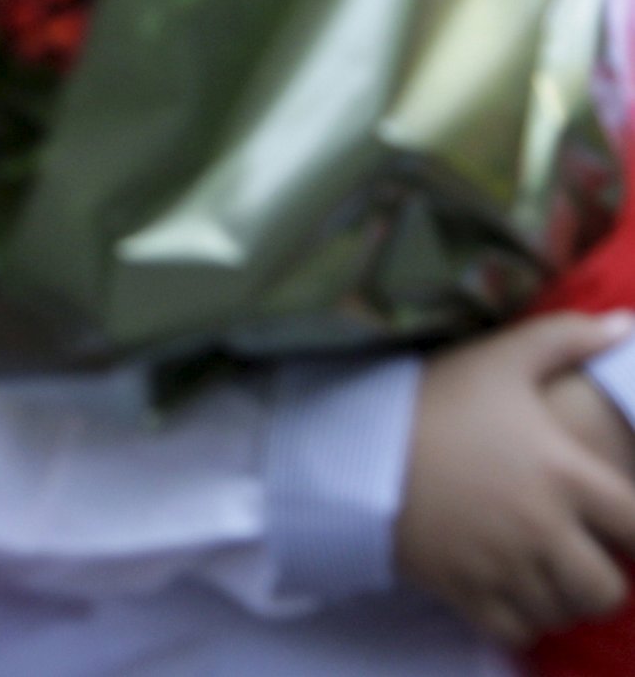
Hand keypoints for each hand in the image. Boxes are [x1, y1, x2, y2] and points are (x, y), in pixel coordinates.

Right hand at [398, 312, 634, 643]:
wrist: (350, 437)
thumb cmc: (433, 395)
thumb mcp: (500, 358)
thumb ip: (568, 338)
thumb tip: (624, 326)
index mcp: (564, 474)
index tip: (619, 523)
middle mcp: (542, 529)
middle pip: (606, 589)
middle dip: (601, 577)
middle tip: (584, 555)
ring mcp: (500, 565)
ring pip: (562, 612)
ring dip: (561, 598)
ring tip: (547, 573)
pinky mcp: (461, 589)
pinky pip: (516, 630)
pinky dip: (523, 619)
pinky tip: (512, 591)